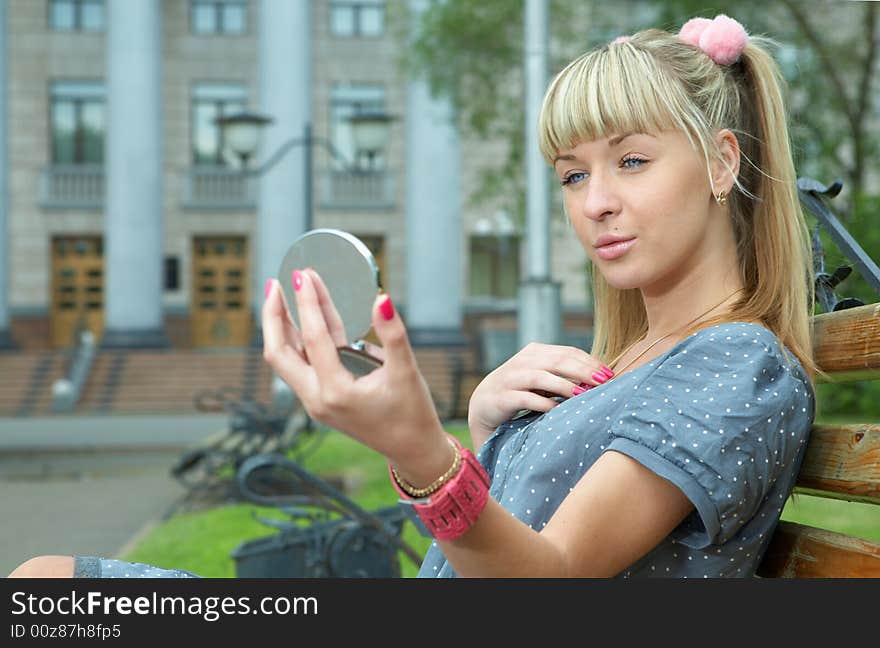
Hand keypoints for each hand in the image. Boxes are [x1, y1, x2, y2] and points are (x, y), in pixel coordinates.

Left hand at [261, 269, 447, 476]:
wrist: (413, 451)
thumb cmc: (413, 413)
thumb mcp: (407, 371)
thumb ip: (393, 334)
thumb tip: (381, 299)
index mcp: (336, 392)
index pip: (314, 338)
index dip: (308, 303)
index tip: (303, 275)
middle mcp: (318, 400)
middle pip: (279, 352)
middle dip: (274, 316)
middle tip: (276, 283)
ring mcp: (316, 403)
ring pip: (285, 360)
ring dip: (283, 327)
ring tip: (284, 294)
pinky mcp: (321, 401)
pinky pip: (300, 366)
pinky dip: (299, 340)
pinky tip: (308, 319)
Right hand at [467, 343, 612, 444]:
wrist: (484, 403)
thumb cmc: (521, 390)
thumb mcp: (542, 377)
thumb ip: (563, 373)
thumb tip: (600, 378)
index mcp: (535, 352)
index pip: (567, 352)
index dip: (589, 362)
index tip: (609, 374)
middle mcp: (523, 361)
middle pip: (556, 361)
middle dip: (582, 371)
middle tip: (603, 382)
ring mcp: (510, 378)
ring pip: (540, 377)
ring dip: (563, 385)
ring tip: (582, 394)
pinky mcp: (502, 397)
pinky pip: (524, 398)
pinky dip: (542, 403)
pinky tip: (557, 410)